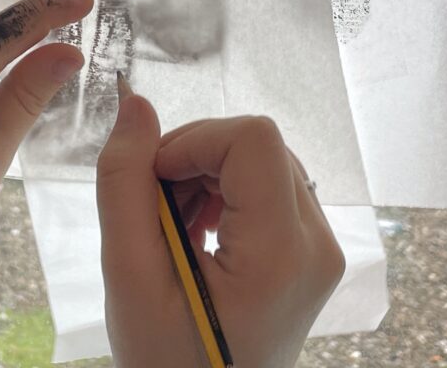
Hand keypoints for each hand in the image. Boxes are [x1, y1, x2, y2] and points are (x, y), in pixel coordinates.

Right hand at [96, 80, 343, 367]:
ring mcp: (320, 249)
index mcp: (282, 254)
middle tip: (154, 209)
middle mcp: (318, 245)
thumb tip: (134, 105)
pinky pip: (268, 187)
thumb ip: (125, 183)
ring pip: (261, 161)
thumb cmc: (164, 362)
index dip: (193, 141)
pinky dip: (223, 193)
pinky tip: (194, 233)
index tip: (152, 179)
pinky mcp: (310, 253)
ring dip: (204, 176)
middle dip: (194, 159)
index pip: (253, 138)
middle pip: (257, 146)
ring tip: (171, 227)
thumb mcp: (129, 275)